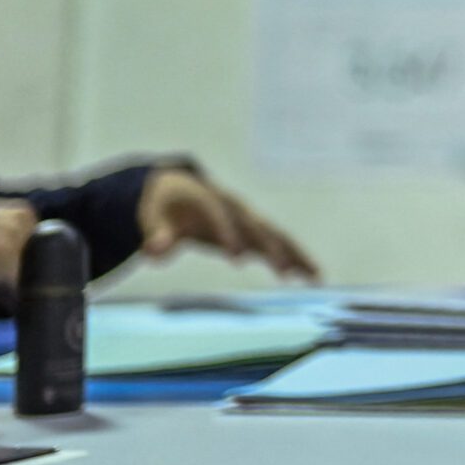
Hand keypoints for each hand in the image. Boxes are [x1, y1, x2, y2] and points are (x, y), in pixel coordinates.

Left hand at [138, 169, 320, 279]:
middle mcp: (235, 207)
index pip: (221, 214)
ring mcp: (248, 218)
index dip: (230, 233)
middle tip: (283, 270)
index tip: (237, 257)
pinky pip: (278, 244)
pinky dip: (296, 257)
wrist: (180, 188)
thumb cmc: (164, 206)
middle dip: (271, 247)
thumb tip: (156, 251)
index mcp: (208, 198)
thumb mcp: (152, 217)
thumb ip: (156, 234)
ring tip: (312, 276)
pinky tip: (312, 275)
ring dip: (293, 253)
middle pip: (257, 224)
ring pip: (275, 234)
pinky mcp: (254, 231)